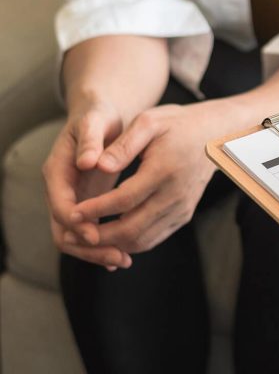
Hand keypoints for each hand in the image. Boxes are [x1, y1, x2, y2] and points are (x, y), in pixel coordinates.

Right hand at [43, 101, 131, 269]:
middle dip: (87, 247)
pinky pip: (89, 231)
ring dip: (96, 251)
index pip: (60, 205)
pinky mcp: (87, 204)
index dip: (77, 222)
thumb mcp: (95, 122)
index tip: (96, 234)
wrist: (101, 116)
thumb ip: (90, 140)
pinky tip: (124, 254)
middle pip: (63, 230)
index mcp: (57, 171)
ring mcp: (72, 199)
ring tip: (123, 260)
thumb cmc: (98, 117)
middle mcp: (60, 189)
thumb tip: (87, 162)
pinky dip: (103, 244)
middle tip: (116, 258)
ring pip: (75, 236)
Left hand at [67, 101, 221, 253]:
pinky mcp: (184, 215)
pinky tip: (110, 234)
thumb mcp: (149, 122)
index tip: (72, 212)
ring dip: (112, 244)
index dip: (96, 210)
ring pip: (142, 240)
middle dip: (98, 236)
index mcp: (165, 170)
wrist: (215, 136)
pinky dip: (129, 242)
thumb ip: (122, 145)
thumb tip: (96, 165)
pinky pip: (153, 238)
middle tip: (73, 233)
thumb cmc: (178, 124)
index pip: (124, 200)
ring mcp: (182, 209)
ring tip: (87, 237)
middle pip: (132, 229)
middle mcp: (176, 195)